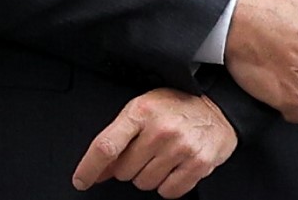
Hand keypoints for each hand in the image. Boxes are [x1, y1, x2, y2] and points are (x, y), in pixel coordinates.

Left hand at [72, 89, 235, 197]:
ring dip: (147, 177)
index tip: (81, 180)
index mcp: (139, 112)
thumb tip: (99, 168)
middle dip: (128, 167)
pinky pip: (169, 192)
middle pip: (125, 170)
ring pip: (145, 183)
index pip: (107, 145)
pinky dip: (167, 186)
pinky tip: (173, 168)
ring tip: (160, 157)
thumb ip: (119, 137)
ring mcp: (180, 148)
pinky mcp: (198, 164)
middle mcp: (159, 130)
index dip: (90, 167)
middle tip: (142, 152)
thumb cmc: (174, 106)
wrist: (216, 107)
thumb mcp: (141, 109)